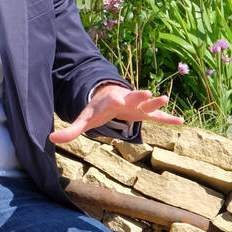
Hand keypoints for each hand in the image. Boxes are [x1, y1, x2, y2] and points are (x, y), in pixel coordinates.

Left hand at [50, 83, 182, 143]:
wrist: (109, 97)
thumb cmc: (97, 109)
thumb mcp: (84, 119)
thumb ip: (69, 130)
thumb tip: (50, 139)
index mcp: (112, 101)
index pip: (115, 100)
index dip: (118, 100)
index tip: (121, 100)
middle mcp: (127, 100)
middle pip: (134, 97)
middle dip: (140, 96)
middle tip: (148, 92)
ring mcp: (138, 106)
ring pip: (148, 105)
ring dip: (157, 102)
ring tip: (166, 98)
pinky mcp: (144, 113)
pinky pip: (158, 117)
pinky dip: (168, 118)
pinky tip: (181, 121)